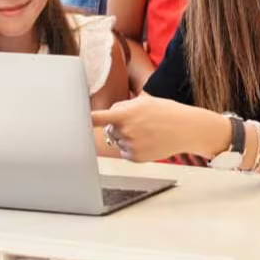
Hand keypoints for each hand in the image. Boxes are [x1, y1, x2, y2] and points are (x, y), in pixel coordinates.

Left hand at [91, 94, 220, 162]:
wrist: (187, 129)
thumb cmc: (166, 112)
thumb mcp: (145, 101)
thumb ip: (123, 107)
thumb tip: (106, 116)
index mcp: (126, 114)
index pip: (98, 118)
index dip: (85, 120)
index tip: (73, 121)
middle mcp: (126, 131)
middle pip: (110, 128)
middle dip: (119, 124)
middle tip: (140, 120)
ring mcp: (130, 145)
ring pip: (118, 140)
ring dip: (127, 136)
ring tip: (148, 131)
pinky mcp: (135, 157)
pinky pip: (125, 152)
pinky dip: (133, 147)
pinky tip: (148, 141)